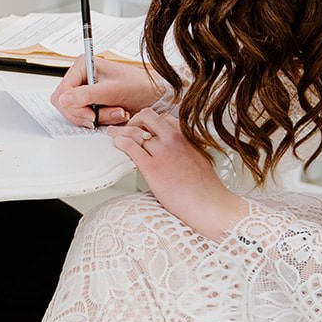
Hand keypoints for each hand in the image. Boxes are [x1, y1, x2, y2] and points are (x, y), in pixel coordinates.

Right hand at [51, 56, 162, 127]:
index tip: (91, 113)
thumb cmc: (139, 86)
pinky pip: (85, 119)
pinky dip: (100, 121)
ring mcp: (85, 91)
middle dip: (87, 114)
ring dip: (97, 118)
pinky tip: (114, 114)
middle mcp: (81, 78)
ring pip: (76, 114)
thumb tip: (64, 100)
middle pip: (66, 106)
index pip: (62, 92)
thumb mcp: (113, 90)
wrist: (154, 95)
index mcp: (82, 66)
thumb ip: (87, 94)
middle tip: (108, 112)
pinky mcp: (91, 103)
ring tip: (117, 112)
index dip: (74, 106)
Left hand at [110, 107, 247, 241]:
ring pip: (134, 132)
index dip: (150, 121)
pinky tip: (116, 144)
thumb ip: (188, 149)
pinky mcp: (152, 168)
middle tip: (128, 128)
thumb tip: (181, 151)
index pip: (164, 118)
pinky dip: (120, 142)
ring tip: (114, 133)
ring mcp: (162, 152)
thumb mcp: (201, 158)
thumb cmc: (206, 187)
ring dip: (121, 131)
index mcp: (186, 136)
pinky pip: (130, 148)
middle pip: (147, 117)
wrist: (208, 204)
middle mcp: (173, 139)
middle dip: (134, 120)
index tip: (144, 126)